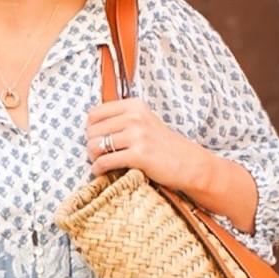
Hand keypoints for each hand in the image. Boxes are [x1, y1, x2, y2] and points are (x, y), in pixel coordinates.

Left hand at [84, 98, 259, 234]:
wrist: (188, 163)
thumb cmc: (163, 146)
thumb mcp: (145, 122)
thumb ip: (122, 120)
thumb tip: (91, 127)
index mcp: (134, 106)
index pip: (95, 113)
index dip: (90, 128)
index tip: (96, 139)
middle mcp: (135, 117)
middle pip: (93, 130)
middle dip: (91, 145)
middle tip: (97, 155)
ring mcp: (138, 135)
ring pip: (96, 145)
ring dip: (94, 157)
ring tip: (99, 163)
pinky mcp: (139, 155)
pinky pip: (106, 160)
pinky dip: (99, 168)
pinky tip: (102, 171)